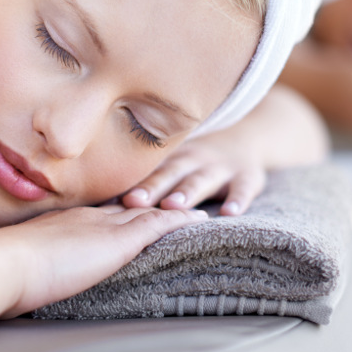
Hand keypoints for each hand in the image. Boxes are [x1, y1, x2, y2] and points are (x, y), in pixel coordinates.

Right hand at [0, 205, 206, 317]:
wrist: (2, 264)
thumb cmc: (0, 271)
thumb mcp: (18, 263)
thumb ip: (30, 265)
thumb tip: (24, 278)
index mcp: (63, 221)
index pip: (100, 214)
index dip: (119, 212)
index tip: (132, 210)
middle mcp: (87, 216)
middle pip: (128, 207)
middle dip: (150, 205)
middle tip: (172, 201)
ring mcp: (104, 225)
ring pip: (148, 211)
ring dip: (173, 209)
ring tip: (195, 207)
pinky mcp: (119, 240)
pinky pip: (159, 224)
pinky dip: (180, 220)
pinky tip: (198, 220)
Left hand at [120, 131, 265, 216]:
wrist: (247, 139)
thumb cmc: (196, 161)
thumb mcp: (173, 162)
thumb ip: (148, 179)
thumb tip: (102, 201)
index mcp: (171, 158)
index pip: (149, 171)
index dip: (132, 183)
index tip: (112, 197)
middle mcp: (193, 159)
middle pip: (170, 173)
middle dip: (152, 187)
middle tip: (133, 201)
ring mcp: (221, 167)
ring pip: (202, 179)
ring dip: (187, 192)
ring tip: (173, 206)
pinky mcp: (248, 177)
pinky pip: (244, 188)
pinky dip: (238, 199)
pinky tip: (230, 212)